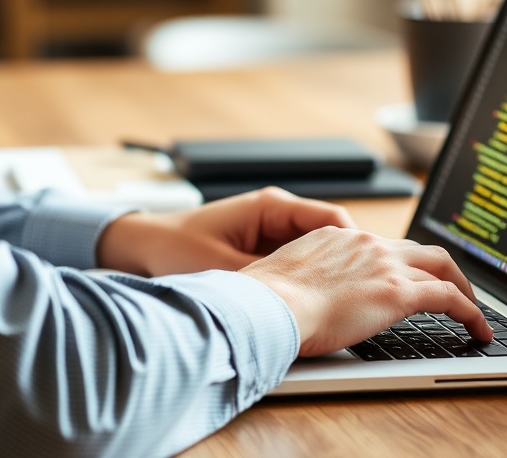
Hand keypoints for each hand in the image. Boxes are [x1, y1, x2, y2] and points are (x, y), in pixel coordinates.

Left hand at [96, 187, 355, 276]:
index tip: (367, 271)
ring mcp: (267, 231)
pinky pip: (294, 261)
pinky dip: (303, 278)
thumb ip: (264, 279)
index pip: (331, 218)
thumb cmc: (174, 247)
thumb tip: (299, 297)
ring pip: (313, 250)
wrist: (139, 246)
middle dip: (344, 261)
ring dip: (324, 272)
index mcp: (270, 206)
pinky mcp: (257, 249)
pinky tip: (306, 301)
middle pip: (327, 235)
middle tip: (360, 291)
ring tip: (339, 299)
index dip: (354, 245)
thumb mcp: (223, 268)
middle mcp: (273, 214)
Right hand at [240, 227, 493, 355]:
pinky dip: (470, 312)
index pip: (381, 244)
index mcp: (336, 236)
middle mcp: (365, 243)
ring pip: (441, 266)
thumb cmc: (265, 299)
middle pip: (419, 248)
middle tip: (451, 288)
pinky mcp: (399, 292)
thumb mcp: (282, 278)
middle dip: (441, 268)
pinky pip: (449, 298)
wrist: (270, 303)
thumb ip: (299, 280)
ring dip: (461, 288)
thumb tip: (291, 298)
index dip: (400, 261)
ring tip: (472, 310)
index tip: (406, 274)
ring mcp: (384, 264)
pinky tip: (478, 329)